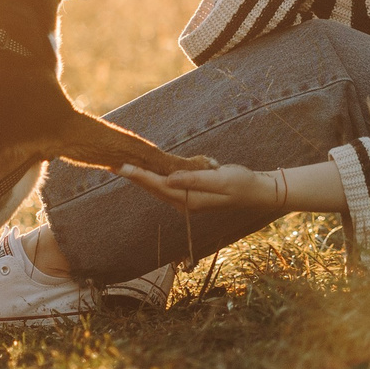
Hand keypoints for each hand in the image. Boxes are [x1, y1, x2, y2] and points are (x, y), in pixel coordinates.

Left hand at [116, 159, 282, 212]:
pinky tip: (145, 173)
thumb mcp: (219, 179)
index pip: (159, 186)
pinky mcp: (191, 196)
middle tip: (112, 164)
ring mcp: (187, 201)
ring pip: (158, 189)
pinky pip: (167, 187)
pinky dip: (154, 179)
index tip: (121, 167)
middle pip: (154, 189)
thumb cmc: (241, 183)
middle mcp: (185, 204)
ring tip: (123, 167)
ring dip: (141, 178)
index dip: (139, 175)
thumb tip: (169, 179)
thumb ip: (194, 180)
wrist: (257, 192)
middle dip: (134, 177)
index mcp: (190, 200)